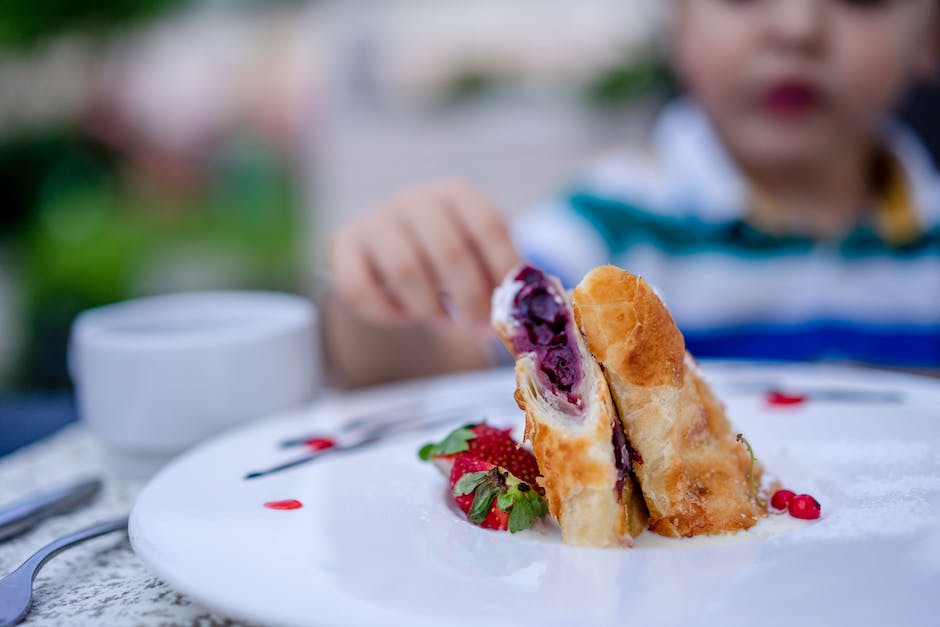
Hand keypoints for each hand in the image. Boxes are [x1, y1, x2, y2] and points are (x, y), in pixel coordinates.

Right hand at [330, 179, 519, 328]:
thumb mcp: (477, 256)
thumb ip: (501, 276)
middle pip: (448, 250)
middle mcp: (414, 200)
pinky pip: (362, 288)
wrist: (386, 254)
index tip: (510, 304)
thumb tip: (532, 308)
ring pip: (405, 270)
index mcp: (456, 194)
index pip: (488, 225)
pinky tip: (404, 317)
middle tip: (479, 328)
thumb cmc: (445, 259)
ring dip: (431, 308)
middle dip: (470, 299)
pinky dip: (388, 313)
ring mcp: (375, 221)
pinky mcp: (343, 248)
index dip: (503, 268)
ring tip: (445, 323)